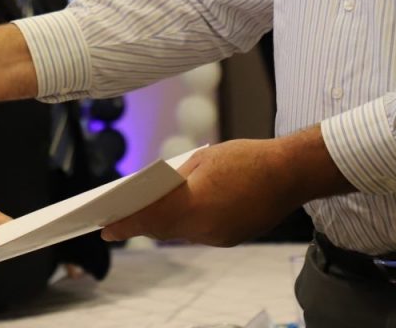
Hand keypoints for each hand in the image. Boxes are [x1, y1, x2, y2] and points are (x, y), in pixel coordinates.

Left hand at [101, 136, 338, 246]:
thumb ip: (179, 178)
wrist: (291, 173)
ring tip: (143, 215)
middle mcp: (206, 227)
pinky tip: (179, 213)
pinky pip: (201, 231)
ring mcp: (220, 236)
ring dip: (164, 223)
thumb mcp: (204, 159)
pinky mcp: (231, 237)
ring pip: (182, 231)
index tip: (104, 227)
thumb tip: (158, 189)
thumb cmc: (248, 158)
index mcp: (195, 203)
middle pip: (163, 228)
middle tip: (114, 223)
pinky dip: (187, 222)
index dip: (125, 223)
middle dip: (140, 224)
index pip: (150, 217)